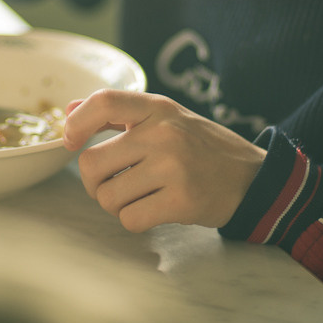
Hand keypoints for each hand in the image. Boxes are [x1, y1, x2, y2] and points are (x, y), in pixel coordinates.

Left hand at [62, 90, 264, 232]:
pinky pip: (130, 219)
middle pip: (91, 164)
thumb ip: (117, 114)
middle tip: (115, 184)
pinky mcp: (182, 201)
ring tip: (141, 196)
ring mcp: (173, 167)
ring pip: (108, 197)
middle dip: (95, 183)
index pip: (104, 102)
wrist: (253, 177)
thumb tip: (69, 110)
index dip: (76, 122)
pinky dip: (135, 220)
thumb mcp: (165, 118)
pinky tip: (155, 210)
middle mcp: (164, 133)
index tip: (70, 140)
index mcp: (158, 108)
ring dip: (117, 204)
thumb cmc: (201, 148)